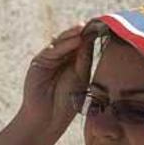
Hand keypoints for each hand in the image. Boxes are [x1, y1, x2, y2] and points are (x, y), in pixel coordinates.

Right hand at [18, 22, 92, 138]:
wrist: (48, 120)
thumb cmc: (67, 104)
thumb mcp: (80, 79)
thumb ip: (84, 61)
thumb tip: (91, 41)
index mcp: (72, 63)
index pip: (82, 46)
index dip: (91, 37)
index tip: (104, 29)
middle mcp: (60, 58)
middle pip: (71, 41)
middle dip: (82, 33)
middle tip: (95, 24)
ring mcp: (48, 60)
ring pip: (62, 43)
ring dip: (73, 35)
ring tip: (84, 29)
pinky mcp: (39, 63)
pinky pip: (52, 51)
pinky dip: (63, 45)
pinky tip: (75, 40)